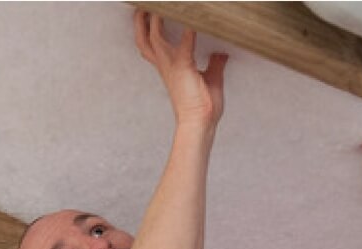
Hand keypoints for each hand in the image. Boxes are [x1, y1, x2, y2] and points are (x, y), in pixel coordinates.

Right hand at [134, 10, 227, 128]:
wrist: (200, 124)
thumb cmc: (203, 108)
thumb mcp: (211, 80)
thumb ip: (214, 65)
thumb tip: (221, 54)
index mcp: (170, 68)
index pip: (154, 45)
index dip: (149, 29)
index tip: (151, 14)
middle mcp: (166, 65)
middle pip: (144, 40)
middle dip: (140, 22)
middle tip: (142, 7)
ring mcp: (172, 65)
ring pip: (154, 37)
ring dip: (155, 19)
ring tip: (159, 6)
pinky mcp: (184, 67)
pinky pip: (185, 42)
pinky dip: (189, 29)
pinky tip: (194, 19)